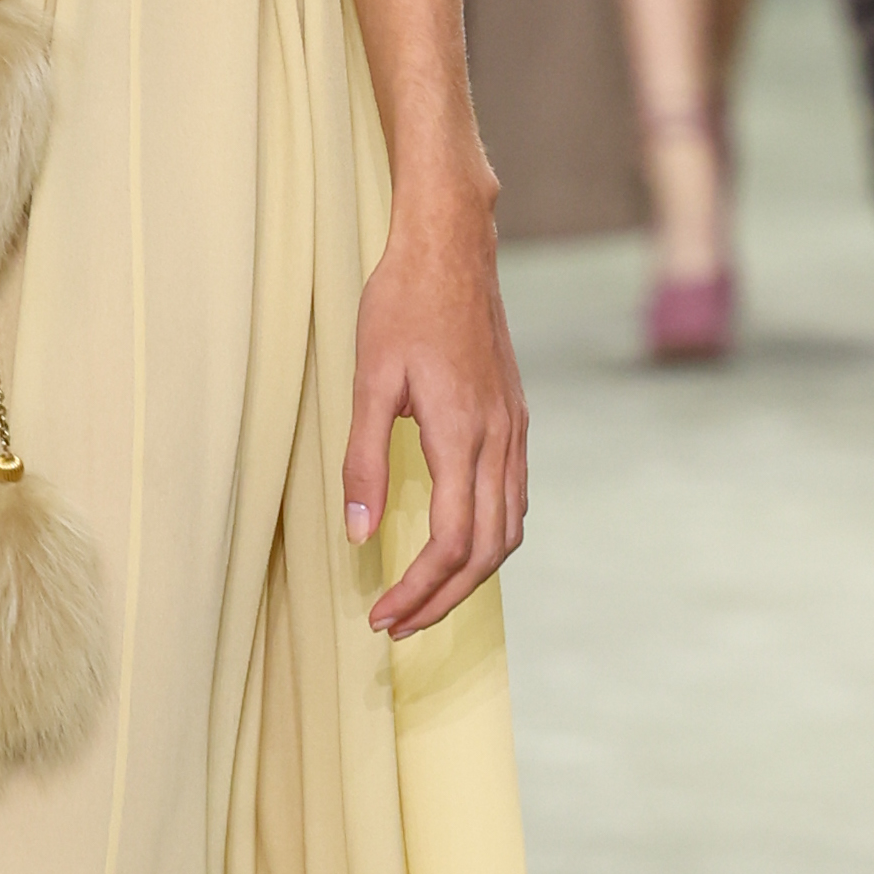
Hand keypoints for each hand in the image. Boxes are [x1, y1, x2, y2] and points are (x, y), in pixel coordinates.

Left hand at [343, 176, 528, 638]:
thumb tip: (358, 535)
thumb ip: (363, 461)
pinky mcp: (515, 418)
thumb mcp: (367, 381)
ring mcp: (514, 429)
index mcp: (462, 433)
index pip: (452, 543)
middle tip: (397, 625)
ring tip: (423, 599)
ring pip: (508, 530)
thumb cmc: (402, 305)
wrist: (452, 247)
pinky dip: (489, 539)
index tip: (383, 617)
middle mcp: (499, 439)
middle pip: (487, 552)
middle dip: (443, 599)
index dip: (418, 590)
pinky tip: (456, 546)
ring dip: (470, 577)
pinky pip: (513, 499)